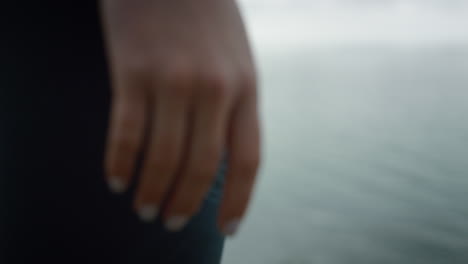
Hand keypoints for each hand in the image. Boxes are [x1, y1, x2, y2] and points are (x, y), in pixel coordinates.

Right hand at [101, 0, 260, 235]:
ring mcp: (172, 80)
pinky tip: (116, 181)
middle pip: (202, 168)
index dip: (238, 202)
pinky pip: (124, 133)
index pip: (247, 161)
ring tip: (144, 209)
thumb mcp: (239, 60)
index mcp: (246, 88)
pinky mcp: (132, 71)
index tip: (226, 229)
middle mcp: (213, 89)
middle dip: (186, 204)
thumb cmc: (208, 18)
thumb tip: (221, 160)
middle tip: (171, 222)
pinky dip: (119, 164)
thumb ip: (235, 107)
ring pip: (162, 158)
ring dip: (151, 192)